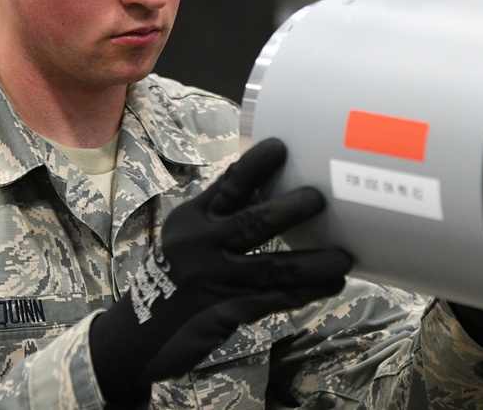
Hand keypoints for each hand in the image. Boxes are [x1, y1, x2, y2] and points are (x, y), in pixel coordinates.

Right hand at [89, 138, 351, 406]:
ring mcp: (215, 279)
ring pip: (274, 266)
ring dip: (314, 261)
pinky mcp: (227, 310)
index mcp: (193, 218)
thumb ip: (220, 216)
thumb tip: (270, 192)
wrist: (137, 334)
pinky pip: (276, 298)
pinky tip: (332, 284)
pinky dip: (307, 291)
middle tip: (321, 198)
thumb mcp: (185, 236)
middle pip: (254, 222)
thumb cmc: (174, 275)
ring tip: (345, 256)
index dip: (256, 165)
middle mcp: (202, 244)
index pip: (229, 184)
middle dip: (291, 209)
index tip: (281, 147)